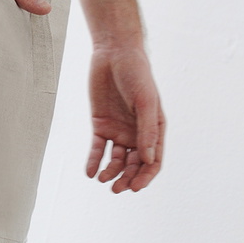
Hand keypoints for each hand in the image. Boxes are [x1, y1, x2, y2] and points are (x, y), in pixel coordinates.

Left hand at [86, 45, 164, 192]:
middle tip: (116, 188)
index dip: (146, 176)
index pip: (153, 161)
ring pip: (116, 160)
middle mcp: (137, 133)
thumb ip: (147, 130)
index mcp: (154, 129)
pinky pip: (97, 147)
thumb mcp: (145, 101)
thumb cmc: (136, 74)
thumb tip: (148, 159)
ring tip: (102, 178)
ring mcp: (118, 130)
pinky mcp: (101, 124)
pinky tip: (90, 172)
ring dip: (110, 172)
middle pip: (134, 165)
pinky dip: (94, 160)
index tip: (135, 187)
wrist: (114, 54)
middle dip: (127, 179)